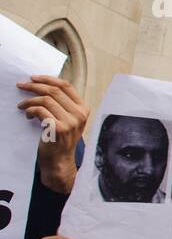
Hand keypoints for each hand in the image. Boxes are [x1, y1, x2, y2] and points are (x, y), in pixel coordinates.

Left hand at [18, 76, 89, 194]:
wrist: (59, 160)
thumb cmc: (60, 138)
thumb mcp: (68, 119)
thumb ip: (62, 104)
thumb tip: (42, 86)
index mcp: (83, 108)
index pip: (66, 86)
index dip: (48, 79)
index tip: (33, 78)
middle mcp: (79, 114)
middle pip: (54, 91)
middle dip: (34, 86)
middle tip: (21, 86)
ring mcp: (70, 122)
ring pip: (46, 100)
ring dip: (29, 100)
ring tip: (22, 105)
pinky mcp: (59, 129)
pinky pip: (40, 111)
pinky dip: (30, 110)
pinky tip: (28, 115)